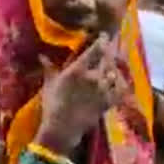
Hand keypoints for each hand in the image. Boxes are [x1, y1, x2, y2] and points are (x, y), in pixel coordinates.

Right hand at [35, 33, 128, 154]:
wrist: (62, 128)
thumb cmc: (52, 105)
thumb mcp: (49, 85)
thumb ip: (49, 69)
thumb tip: (42, 56)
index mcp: (78, 69)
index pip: (95, 49)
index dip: (102, 40)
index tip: (105, 36)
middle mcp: (94, 77)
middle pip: (108, 59)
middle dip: (110, 52)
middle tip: (111, 47)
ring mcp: (103, 90)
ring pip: (114, 73)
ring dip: (114, 67)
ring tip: (113, 64)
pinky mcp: (108, 102)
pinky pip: (120, 89)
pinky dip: (121, 84)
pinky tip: (120, 81)